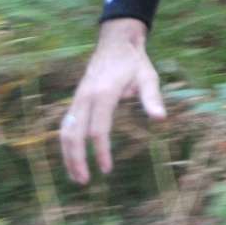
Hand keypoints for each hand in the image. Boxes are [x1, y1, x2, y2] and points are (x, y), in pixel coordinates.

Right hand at [60, 19, 165, 184]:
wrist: (115, 42)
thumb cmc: (134, 62)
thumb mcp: (148, 77)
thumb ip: (152, 98)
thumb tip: (160, 118)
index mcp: (103, 93)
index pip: (97, 130)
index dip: (101, 152)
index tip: (107, 170)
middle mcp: (85, 97)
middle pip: (74, 134)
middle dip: (76, 160)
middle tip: (84, 182)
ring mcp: (77, 98)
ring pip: (65, 130)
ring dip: (67, 154)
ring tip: (76, 175)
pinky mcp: (76, 100)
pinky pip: (66, 124)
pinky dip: (66, 143)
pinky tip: (72, 157)